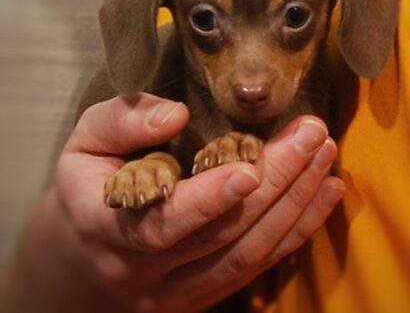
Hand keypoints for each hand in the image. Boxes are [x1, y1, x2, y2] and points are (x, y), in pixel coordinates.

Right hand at [0, 94, 344, 312]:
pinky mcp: (204, 294)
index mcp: (105, 226)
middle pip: (219, 236)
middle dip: (273, 184)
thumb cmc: (89, 180)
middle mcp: (142, 270)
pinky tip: (325, 193)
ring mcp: (176, 291)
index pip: (161, 223)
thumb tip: (174, 115)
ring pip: (246, 255)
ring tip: (324, 157)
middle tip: (310, 136)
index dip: (208, 200)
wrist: (84, 247)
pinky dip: (297, 229)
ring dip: (294, 205)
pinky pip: (257, 266)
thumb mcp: (86, 141)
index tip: (251, 168)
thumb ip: (121, 122)